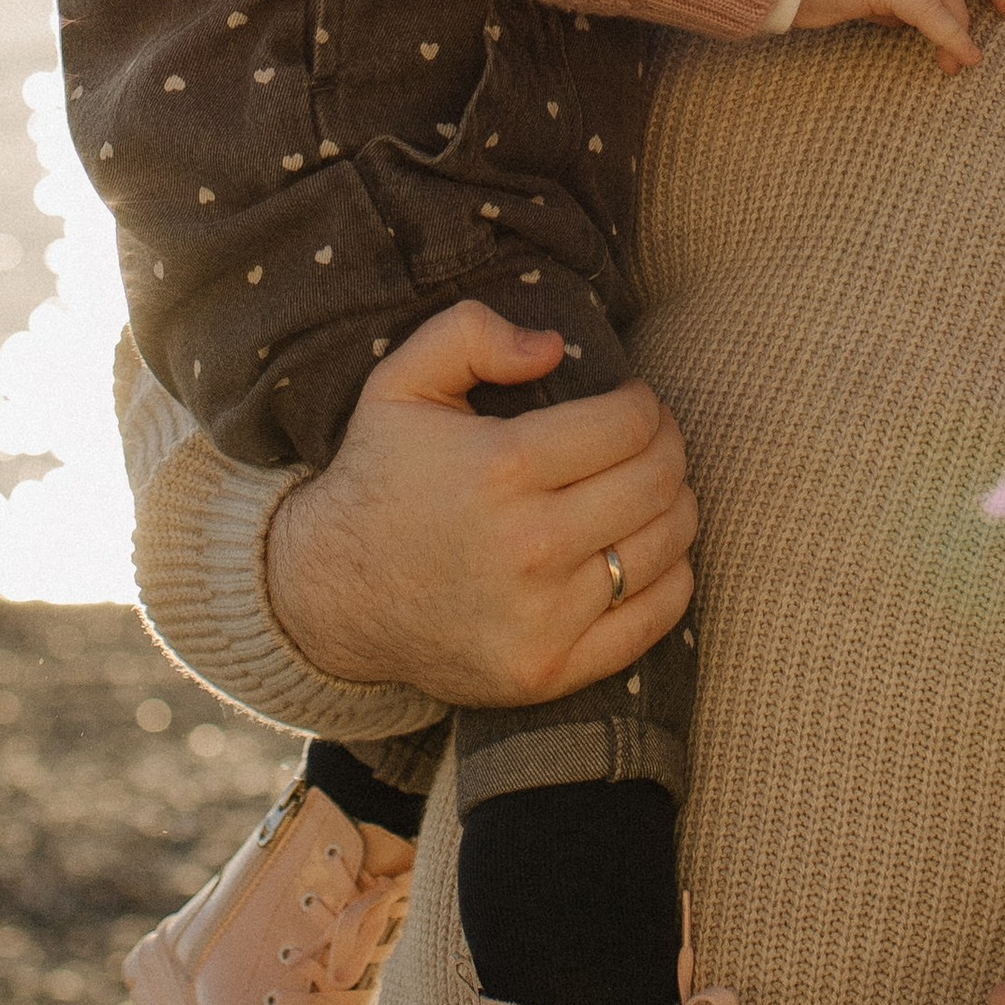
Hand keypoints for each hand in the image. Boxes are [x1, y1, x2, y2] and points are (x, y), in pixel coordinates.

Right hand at [264, 300, 695, 706]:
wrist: (330, 597)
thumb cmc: (380, 478)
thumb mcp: (400, 383)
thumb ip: (470, 334)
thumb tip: (553, 346)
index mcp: (500, 467)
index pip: (629, 424)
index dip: (645, 403)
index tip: (633, 403)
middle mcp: (528, 546)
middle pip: (657, 482)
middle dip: (669, 447)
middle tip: (652, 440)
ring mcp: (542, 617)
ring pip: (667, 546)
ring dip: (675, 506)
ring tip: (650, 489)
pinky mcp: (550, 671)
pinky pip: (655, 616)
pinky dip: (670, 575)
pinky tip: (643, 549)